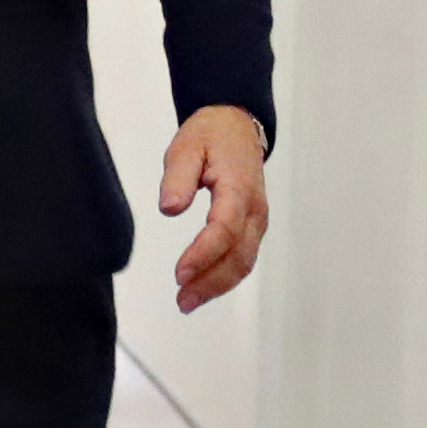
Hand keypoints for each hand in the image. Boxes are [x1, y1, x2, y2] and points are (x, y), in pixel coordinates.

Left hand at [159, 105, 267, 311]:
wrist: (236, 125)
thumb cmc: (210, 136)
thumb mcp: (186, 146)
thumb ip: (178, 177)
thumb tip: (170, 207)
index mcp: (239, 188)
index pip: (225, 229)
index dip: (203, 254)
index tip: (179, 273)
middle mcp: (254, 209)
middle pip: (238, 255)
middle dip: (210, 282)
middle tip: (182, 300)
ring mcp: (256, 220)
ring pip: (243, 262)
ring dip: (217, 286)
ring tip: (187, 302)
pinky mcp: (252, 226)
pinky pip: (243, 257)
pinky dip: (224, 278)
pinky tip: (203, 289)